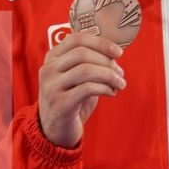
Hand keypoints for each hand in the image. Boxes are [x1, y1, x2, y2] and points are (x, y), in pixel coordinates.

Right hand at [38, 32, 124, 147]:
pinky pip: (88, 88)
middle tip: (120, 73)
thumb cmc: (71, 100)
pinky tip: (111, 93)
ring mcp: (52, 86)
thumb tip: (114, 55)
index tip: (118, 53)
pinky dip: (105, 88)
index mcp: (52, 57)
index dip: (101, 43)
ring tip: (119, 84)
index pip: (76, 39)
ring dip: (109, 75)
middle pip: (82, 53)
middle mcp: (48, 69)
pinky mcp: (60, 104)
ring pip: (86, 70)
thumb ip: (89, 62)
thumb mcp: (76, 77)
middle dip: (107, 61)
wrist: (55, 130)